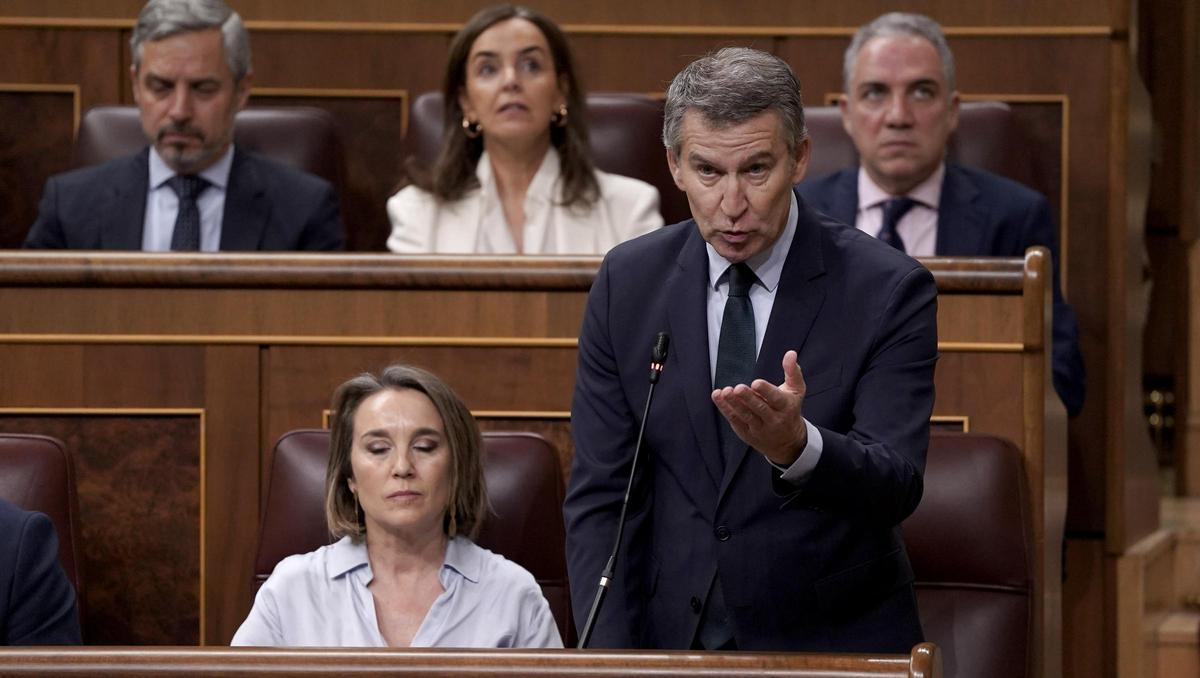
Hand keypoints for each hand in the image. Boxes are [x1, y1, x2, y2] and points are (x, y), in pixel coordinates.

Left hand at [711, 350, 807, 465]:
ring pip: (745, 415)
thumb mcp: (796, 390)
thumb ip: (793, 371)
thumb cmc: (790, 409)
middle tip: (737, 388)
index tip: (756, 383)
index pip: (775, 399)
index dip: (766, 391)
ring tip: (725, 392)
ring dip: (734, 404)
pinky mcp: (747, 433)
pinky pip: (735, 420)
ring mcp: (759, 428)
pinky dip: (725, 409)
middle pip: (759, 408)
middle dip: (748, 398)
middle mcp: (773, 419)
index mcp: (786, 406)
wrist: (788, 442)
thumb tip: (790, 353)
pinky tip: (718, 397)